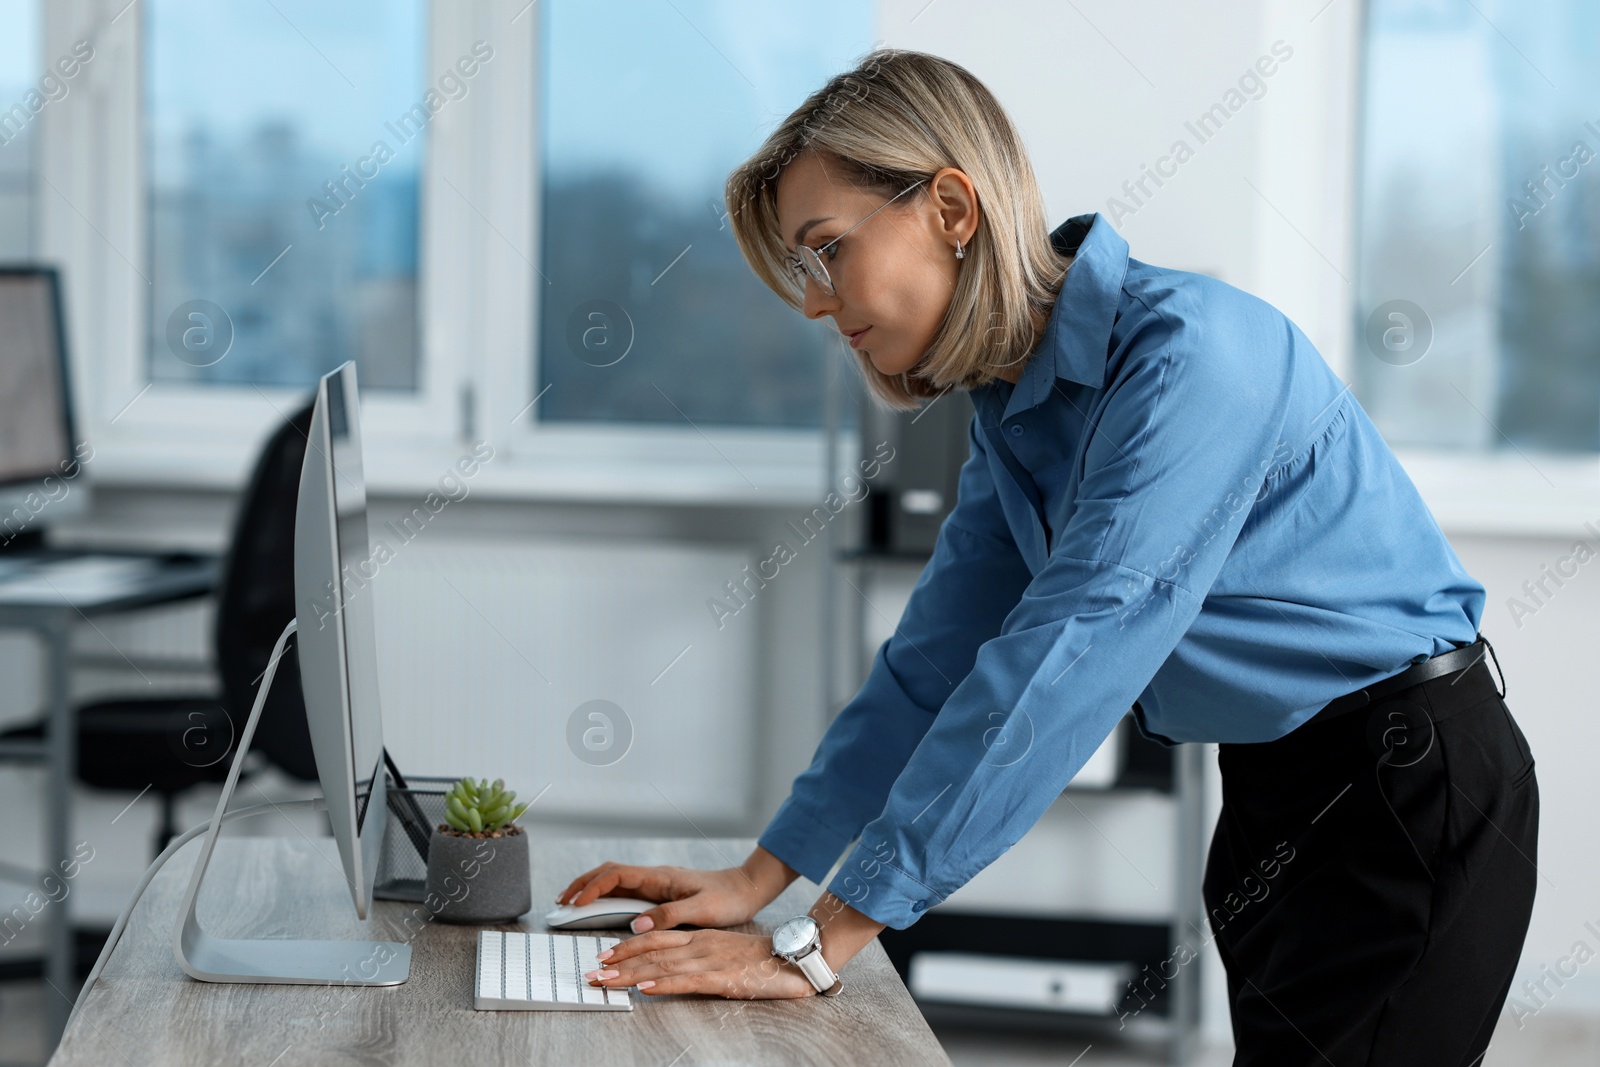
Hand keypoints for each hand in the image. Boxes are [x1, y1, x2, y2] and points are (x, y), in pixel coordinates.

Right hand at [555, 861, 772, 931]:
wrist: (745, 890)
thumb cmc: (728, 899)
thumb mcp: (703, 909)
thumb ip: (671, 915)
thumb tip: (636, 923)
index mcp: (660, 877)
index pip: (617, 875)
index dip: (593, 887)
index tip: (575, 904)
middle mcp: (654, 877)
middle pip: (609, 873)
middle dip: (583, 884)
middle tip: (561, 902)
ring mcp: (656, 884)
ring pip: (615, 881)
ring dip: (591, 889)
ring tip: (571, 904)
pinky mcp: (660, 893)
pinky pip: (625, 891)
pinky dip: (606, 897)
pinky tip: (599, 908)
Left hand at [584, 929, 814, 998]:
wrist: (796, 957)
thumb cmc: (762, 959)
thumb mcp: (725, 953)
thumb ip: (699, 958)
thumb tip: (670, 970)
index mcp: (700, 938)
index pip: (656, 939)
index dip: (627, 946)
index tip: (603, 954)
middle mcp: (700, 946)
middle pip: (651, 950)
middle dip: (618, 961)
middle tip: (591, 970)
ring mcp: (710, 960)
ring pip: (661, 965)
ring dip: (629, 974)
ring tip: (605, 980)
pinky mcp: (722, 978)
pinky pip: (686, 981)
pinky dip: (662, 984)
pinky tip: (644, 987)